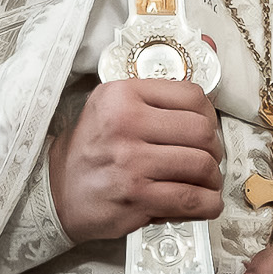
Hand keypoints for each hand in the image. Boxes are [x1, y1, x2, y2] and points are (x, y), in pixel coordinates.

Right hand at [47, 79, 223, 243]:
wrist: (58, 190)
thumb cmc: (92, 148)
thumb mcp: (112, 106)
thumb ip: (155, 94)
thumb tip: (207, 69)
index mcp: (122, 95)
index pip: (191, 95)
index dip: (209, 114)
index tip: (206, 127)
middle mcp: (125, 124)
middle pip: (201, 132)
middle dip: (214, 148)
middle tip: (208, 157)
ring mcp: (131, 163)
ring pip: (201, 165)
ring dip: (212, 178)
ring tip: (206, 181)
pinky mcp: (136, 198)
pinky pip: (191, 199)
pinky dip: (207, 203)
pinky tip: (204, 202)